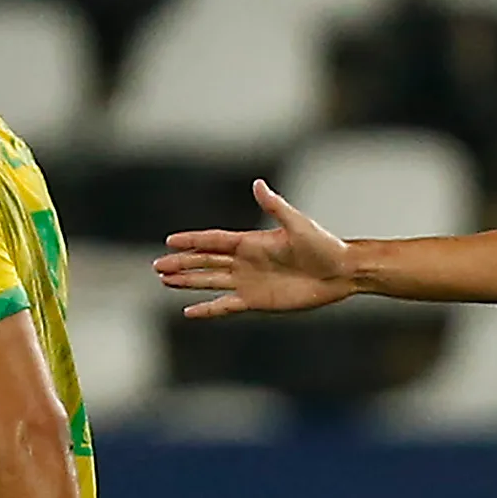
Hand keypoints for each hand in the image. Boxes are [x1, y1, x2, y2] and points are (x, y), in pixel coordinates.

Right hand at [153, 180, 354, 319]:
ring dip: (188, 282)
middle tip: (157, 266)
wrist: (339, 273)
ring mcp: (249, 282)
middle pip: (205, 261)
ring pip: (210, 282)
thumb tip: (259, 185)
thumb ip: (276, 207)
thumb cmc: (322, 245)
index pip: (213, 240)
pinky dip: (208, 310)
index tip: (169, 241)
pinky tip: (189, 312)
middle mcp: (245, 261)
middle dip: (181, 263)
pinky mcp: (256, 301)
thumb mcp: (298, 224)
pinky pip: (225, 306)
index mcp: (251, 241)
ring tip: (165, 281)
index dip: (191, 241)